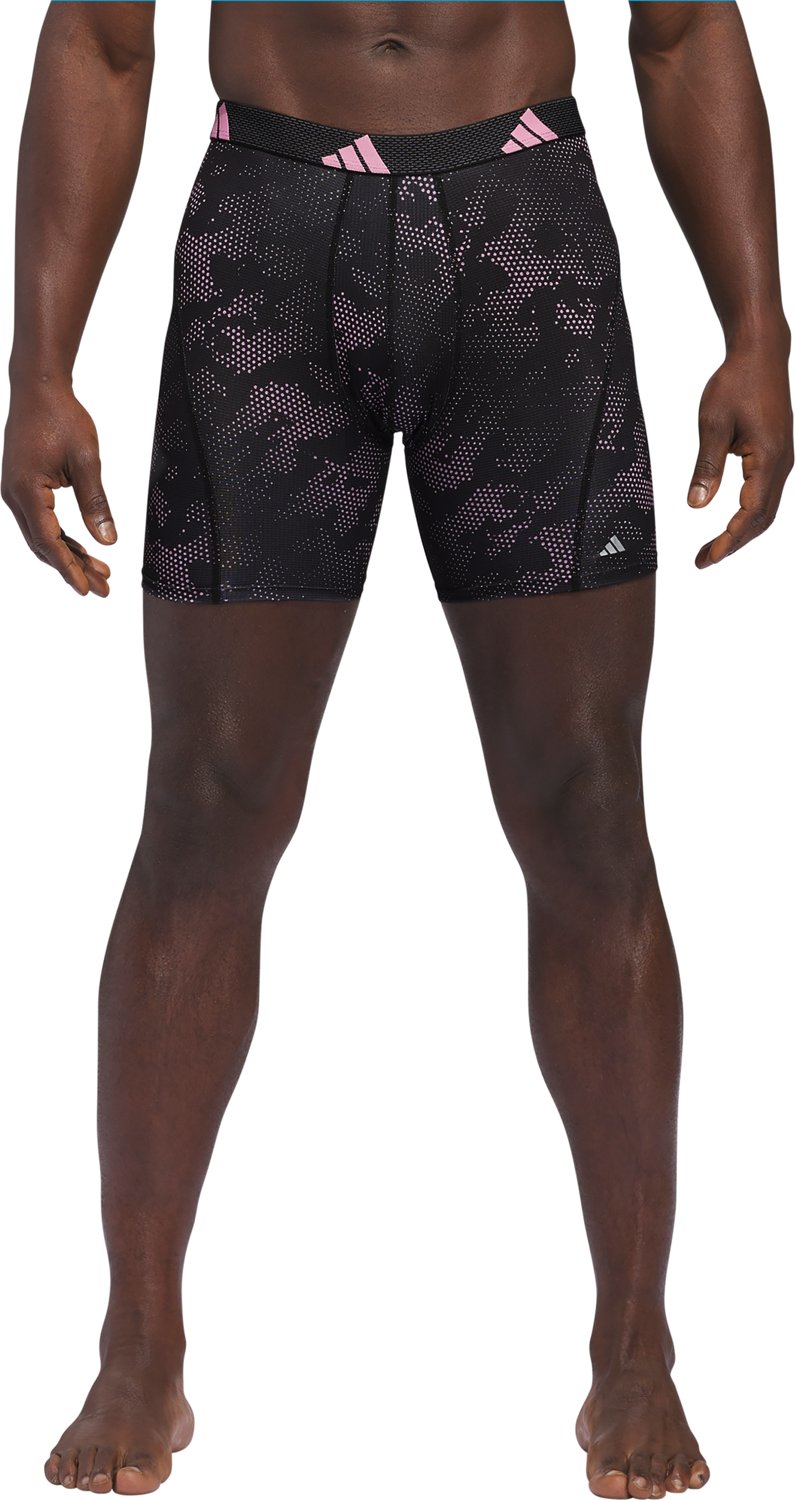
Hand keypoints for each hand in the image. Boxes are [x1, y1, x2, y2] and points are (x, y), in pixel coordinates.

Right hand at [2, 381, 115, 595]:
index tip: (88, 589)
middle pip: (44, 545)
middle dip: (73, 568)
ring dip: (69, 554)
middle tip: (104, 588)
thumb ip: (96, 503)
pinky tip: (82, 549)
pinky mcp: (22, 488)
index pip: (48, 541)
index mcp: (27, 490)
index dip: (69, 568)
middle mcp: (14, 496)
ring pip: (42, 536)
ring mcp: (15, 492)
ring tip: (100, 572)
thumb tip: (108, 541)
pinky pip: (41, 521)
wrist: (38, 389)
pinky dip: (62, 537)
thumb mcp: (87, 461)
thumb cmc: (62, 417)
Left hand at [687, 342, 792, 567]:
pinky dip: (748, 515)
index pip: (750, 513)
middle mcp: (782, 463)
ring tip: (712, 549)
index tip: (708, 558)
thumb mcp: (712, 423)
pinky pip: (766, 494)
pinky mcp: (777, 455)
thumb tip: (695, 505)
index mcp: (768, 458)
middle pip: (762, 519)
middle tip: (703, 560)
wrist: (761, 354)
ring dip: (741, 532)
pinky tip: (729, 523)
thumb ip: (706, 467)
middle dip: (734, 543)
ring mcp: (783, 460)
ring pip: (766, 509)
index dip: (729, 540)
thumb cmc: (736, 382)